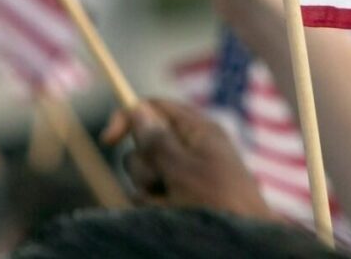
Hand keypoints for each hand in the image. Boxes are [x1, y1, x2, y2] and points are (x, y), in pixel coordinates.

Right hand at [102, 99, 271, 218]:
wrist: (242, 242)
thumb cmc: (218, 200)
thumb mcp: (182, 168)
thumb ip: (157, 141)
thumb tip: (137, 109)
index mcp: (196, 130)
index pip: (155, 108)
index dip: (129, 117)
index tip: (108, 140)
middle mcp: (188, 149)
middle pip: (144, 145)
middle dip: (143, 167)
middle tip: (162, 181)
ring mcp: (184, 175)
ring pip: (145, 175)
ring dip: (149, 192)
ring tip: (172, 205)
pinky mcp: (180, 199)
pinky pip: (152, 197)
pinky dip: (156, 207)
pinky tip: (171, 215)